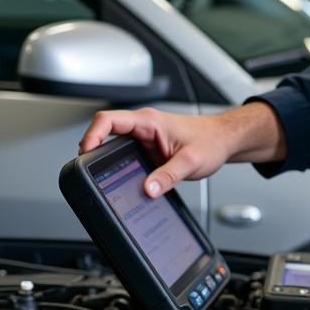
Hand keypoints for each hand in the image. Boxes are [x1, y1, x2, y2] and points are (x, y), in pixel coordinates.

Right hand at [79, 102, 285, 196]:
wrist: (224, 140)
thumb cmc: (211, 141)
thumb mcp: (191, 162)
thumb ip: (169, 176)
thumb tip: (147, 190)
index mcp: (149, 121)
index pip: (108, 120)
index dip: (91, 135)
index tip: (84, 153)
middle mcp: (143, 127)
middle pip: (104, 132)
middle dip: (92, 150)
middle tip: (87, 171)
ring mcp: (144, 138)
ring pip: (113, 144)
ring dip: (104, 158)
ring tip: (99, 177)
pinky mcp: (148, 149)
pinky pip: (124, 154)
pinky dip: (116, 165)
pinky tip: (117, 178)